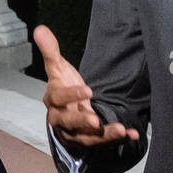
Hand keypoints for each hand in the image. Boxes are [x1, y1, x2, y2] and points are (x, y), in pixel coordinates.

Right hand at [36, 24, 140, 149]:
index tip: (88, 90)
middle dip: (82, 123)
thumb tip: (39, 29)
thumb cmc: (62, 87)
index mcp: (53, 101)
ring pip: (87, 138)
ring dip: (104, 135)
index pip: (58, 98)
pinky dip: (117, 141)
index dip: (71, 95)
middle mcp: (61, 120)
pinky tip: (132, 135)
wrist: (66, 112)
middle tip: (96, 122)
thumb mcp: (58, 69)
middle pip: (69, 123)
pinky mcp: (88, 141)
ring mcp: (74, 133)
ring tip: (120, 130)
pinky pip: (102, 144)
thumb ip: (51, 51)